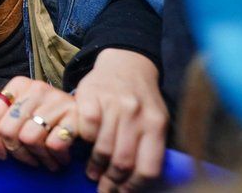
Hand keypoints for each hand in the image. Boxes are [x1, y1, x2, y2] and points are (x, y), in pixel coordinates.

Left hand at [0, 76, 78, 171]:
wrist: (89, 111)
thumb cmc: (48, 117)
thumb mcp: (24, 112)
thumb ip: (4, 121)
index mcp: (18, 85)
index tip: (0, 154)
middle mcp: (36, 88)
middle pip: (8, 130)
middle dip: (17, 151)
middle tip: (29, 158)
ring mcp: (56, 99)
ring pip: (29, 139)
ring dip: (38, 157)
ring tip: (46, 160)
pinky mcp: (76, 114)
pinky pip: (54, 144)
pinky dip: (56, 157)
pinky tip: (60, 156)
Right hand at [75, 49, 167, 192]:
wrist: (126, 63)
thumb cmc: (141, 99)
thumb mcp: (155, 120)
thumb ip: (150, 146)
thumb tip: (137, 181)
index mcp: (157, 124)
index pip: (148, 168)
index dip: (134, 187)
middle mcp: (137, 115)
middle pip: (123, 161)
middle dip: (112, 181)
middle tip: (104, 189)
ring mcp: (114, 105)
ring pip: (103, 148)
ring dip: (96, 166)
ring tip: (93, 172)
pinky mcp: (92, 96)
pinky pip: (86, 129)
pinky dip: (84, 141)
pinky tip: (85, 144)